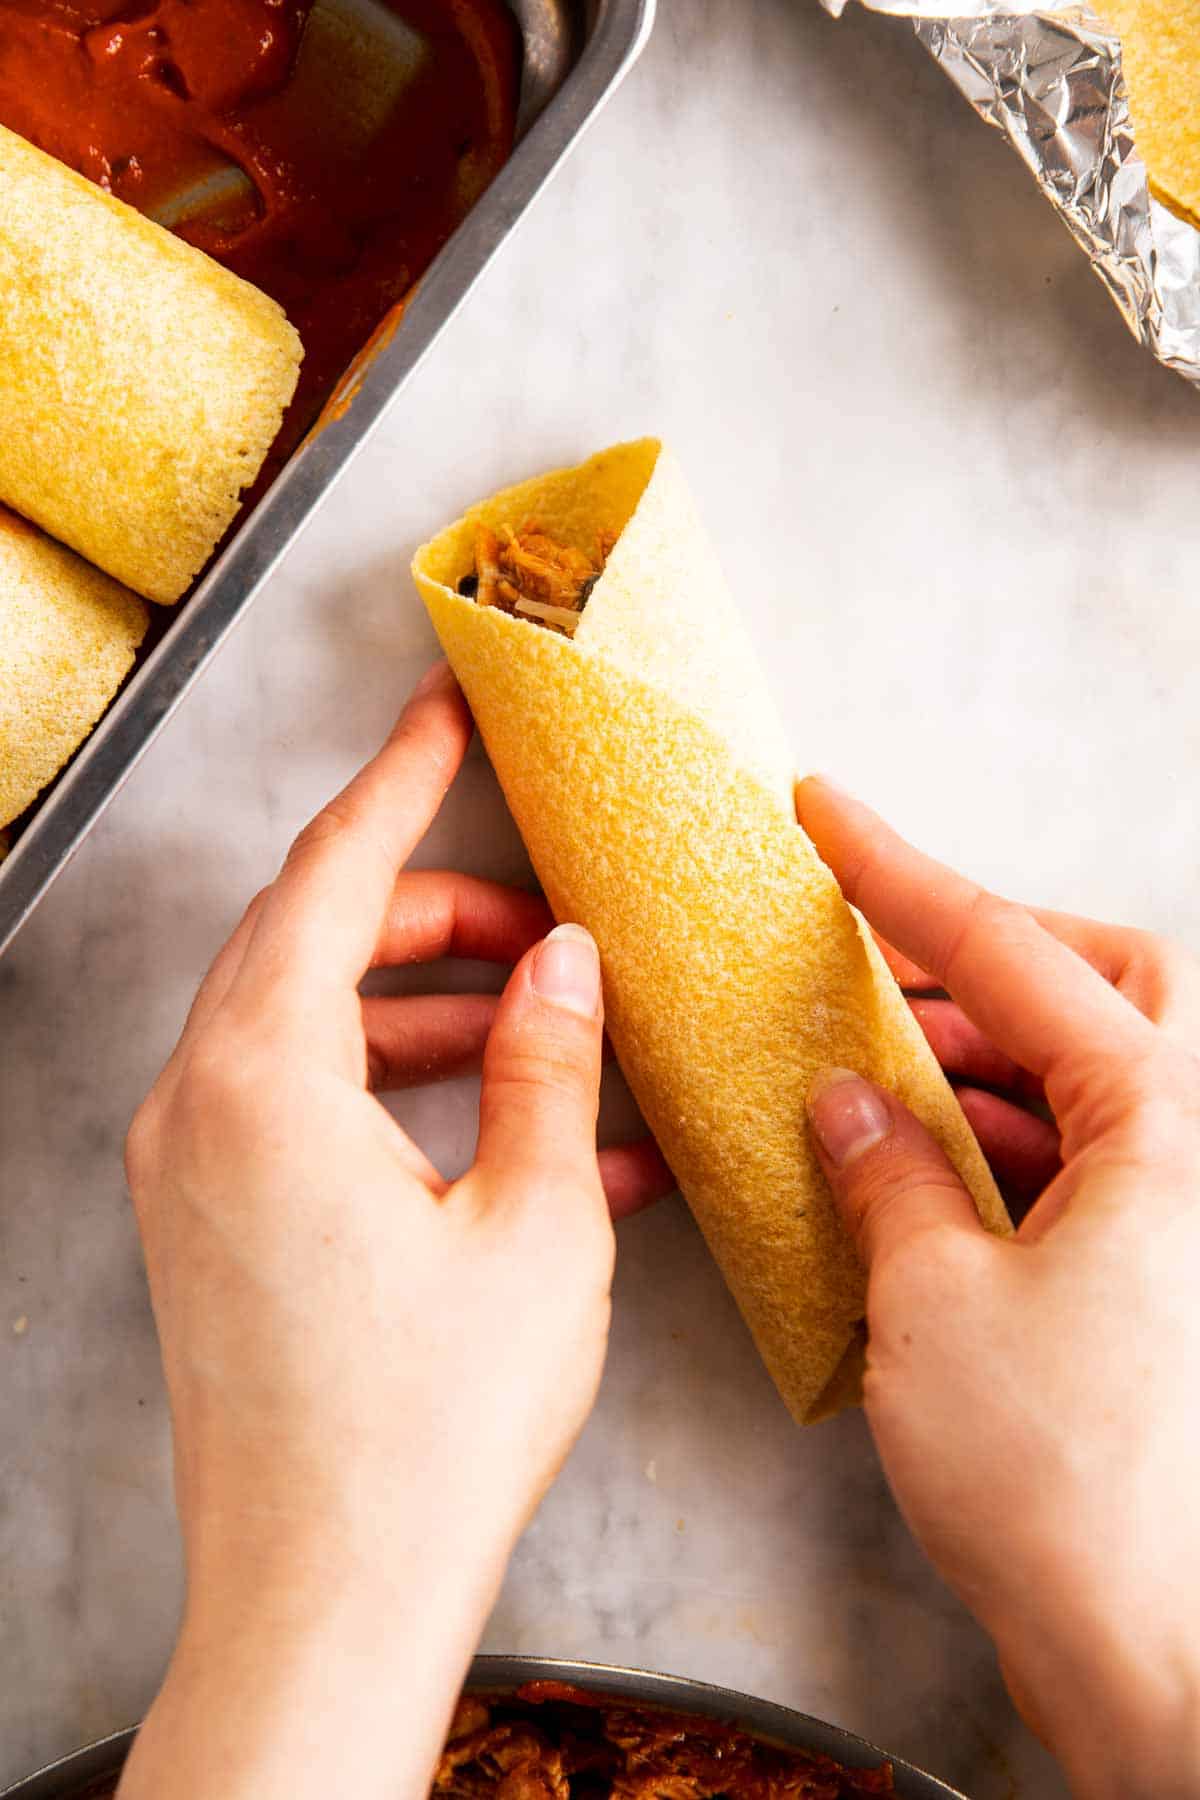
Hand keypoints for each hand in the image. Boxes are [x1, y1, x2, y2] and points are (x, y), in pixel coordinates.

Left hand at [119, 664, 670, 1799]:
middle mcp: (198, 1107)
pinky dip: (392, 1089)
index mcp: (264, 1080)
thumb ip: (545, 1065)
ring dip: (419, 1005)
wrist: (325, 1603)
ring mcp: (189, 1170)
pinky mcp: (207, 1226)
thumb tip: (563, 962)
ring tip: (539, 1021)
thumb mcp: (533, 1224)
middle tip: (538, 916)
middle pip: (309, 941)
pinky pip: (297, 1106)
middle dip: (431, 910)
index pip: (333, 876)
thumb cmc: (424, 1431)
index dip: (399, 782)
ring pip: (305, 1023)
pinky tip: (508, 1127)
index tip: (440, 716)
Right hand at [797, 777, 1199, 1799]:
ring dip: (976, 1064)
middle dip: (997, 958)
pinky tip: (908, 1165)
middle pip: (1115, 987)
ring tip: (860, 1074)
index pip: (1018, 955)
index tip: (827, 812)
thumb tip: (843, 1097)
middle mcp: (1199, 1154)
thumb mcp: (936, 1302)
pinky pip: (1081, 1160)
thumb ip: (888, 1172)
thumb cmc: (1066, 1483)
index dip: (906, 874)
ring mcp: (1184, 1217)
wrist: (1155, 1657)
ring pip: (1090, 1080)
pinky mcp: (1159, 1276)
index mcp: (1167, 1129)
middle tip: (881, 962)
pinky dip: (996, 1144)